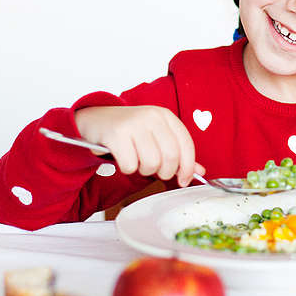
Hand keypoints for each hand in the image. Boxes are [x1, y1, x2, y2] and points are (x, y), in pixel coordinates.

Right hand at [74, 106, 204, 186]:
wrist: (95, 118)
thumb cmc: (128, 130)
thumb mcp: (155, 136)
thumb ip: (177, 152)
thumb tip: (200, 171)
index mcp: (165, 116)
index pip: (186, 145)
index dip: (188, 167)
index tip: (183, 179)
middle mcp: (151, 117)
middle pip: (171, 156)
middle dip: (165, 172)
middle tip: (155, 171)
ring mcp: (133, 124)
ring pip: (151, 163)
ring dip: (144, 170)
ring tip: (136, 161)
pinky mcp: (116, 134)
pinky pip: (130, 164)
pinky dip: (127, 168)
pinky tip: (123, 159)